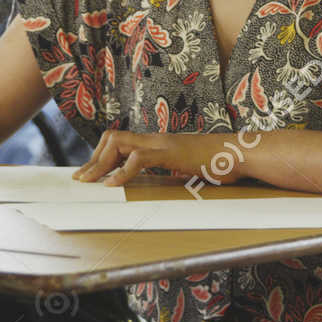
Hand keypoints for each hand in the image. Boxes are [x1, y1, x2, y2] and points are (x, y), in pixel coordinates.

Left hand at [72, 130, 233, 186]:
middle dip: (93, 159)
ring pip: (118, 142)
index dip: (101, 156)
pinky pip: (139, 159)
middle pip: (113, 137)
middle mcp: (156, 139)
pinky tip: (113, 184)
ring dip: (100, 163)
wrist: (240, 153)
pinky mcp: (170, 153)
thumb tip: (167, 180)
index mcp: (159, 143)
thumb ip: (173, 169)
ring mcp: (162, 144)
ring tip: (89, 181)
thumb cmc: (220, 162)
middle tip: (81, 179)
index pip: (121, 141)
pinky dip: (122, 172)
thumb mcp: (189, 167)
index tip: (90, 173)